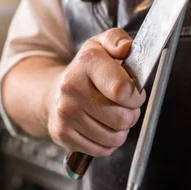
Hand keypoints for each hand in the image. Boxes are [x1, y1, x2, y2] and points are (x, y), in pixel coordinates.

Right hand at [48, 28, 145, 156]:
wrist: (54, 92)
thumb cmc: (86, 70)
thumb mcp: (102, 45)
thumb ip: (118, 40)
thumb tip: (126, 48)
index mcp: (87, 63)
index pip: (123, 90)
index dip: (136, 96)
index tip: (134, 92)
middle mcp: (72, 88)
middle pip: (122, 118)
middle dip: (131, 114)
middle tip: (125, 106)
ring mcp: (65, 113)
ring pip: (114, 137)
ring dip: (121, 130)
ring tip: (113, 115)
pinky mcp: (62, 134)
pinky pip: (102, 150)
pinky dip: (108, 143)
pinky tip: (101, 127)